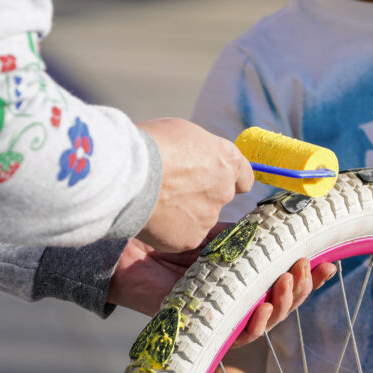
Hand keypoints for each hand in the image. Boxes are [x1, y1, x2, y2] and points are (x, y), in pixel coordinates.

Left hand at [107, 235, 335, 323]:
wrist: (127, 250)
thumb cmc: (167, 239)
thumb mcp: (217, 236)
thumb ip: (248, 238)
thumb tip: (280, 225)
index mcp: (240, 278)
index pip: (282, 282)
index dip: (308, 277)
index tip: (328, 262)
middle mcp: (234, 300)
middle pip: (280, 305)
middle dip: (300, 288)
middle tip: (307, 266)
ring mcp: (220, 316)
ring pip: (265, 322)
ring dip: (285, 303)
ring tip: (289, 280)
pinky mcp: (202, 329)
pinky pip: (237, 337)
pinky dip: (256, 323)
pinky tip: (266, 305)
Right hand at [137, 118, 253, 251]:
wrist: (129, 174)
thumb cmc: (152, 145)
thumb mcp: (184, 134)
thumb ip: (200, 151)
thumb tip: (198, 159)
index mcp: (227, 161)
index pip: (243, 177)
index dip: (228, 178)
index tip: (214, 179)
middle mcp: (224, 191)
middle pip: (216, 198)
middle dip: (198, 195)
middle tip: (169, 188)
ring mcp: (208, 218)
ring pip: (197, 218)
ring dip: (181, 212)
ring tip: (154, 201)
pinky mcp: (190, 239)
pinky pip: (180, 235)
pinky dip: (167, 230)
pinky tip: (150, 217)